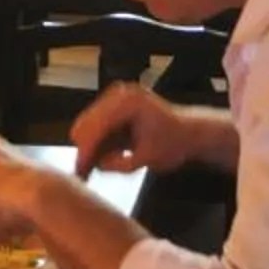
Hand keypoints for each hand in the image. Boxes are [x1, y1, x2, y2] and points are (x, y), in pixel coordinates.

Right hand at [69, 82, 216, 179]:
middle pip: (86, 123)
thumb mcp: (148, 158)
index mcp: (129, 102)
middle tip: (84, 174)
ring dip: (89, 147)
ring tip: (91, 169)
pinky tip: (101, 159)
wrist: (188, 133)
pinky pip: (95, 125)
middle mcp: (118, 94)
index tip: (80, 172)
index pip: (97, 127)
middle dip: (84, 150)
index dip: (86, 151)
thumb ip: (121, 163)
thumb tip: (97, 164)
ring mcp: (114, 97)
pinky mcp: (113, 105)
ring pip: (87, 125)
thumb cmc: (173, 144)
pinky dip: (96, 142)